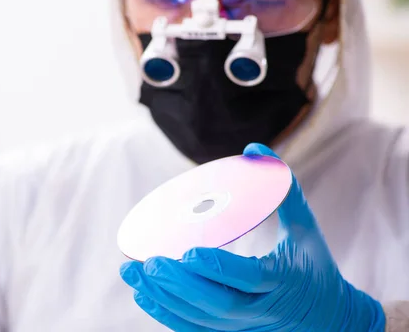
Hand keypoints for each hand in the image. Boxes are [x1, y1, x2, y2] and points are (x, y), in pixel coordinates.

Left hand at [120, 143, 385, 330]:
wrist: (330, 321)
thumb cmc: (315, 268)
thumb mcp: (306, 230)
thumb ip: (283, 190)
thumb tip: (254, 149)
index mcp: (284, 281)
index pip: (249, 278)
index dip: (219, 267)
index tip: (189, 252)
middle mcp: (262, 310)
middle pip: (217, 303)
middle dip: (180, 284)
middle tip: (150, 261)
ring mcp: (245, 328)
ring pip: (199, 319)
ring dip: (163, 297)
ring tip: (132, 272)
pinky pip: (193, 329)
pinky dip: (166, 313)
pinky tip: (143, 293)